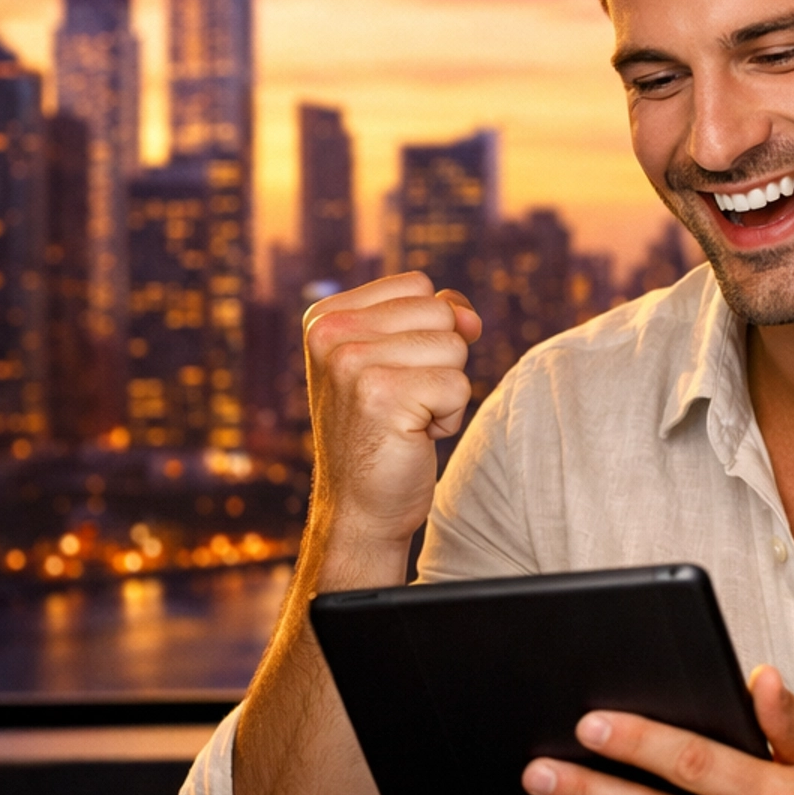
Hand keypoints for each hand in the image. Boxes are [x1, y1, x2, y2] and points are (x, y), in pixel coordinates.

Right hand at [303, 273, 481, 562]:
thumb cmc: (382, 431)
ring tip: (406, 419)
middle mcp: (330, 332)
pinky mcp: (382, 395)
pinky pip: (459, 386)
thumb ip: (433, 317)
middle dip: (438, 361)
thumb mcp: (396, 359)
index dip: (425, 332)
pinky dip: (448, 418)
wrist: (359, 508)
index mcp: (325, 315)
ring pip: (454, 347)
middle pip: (440, 312)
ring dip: (445, 390)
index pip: (418, 286)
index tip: (391, 376)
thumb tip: (469, 316)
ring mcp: (351, 362)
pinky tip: (413, 437)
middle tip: (401, 402)